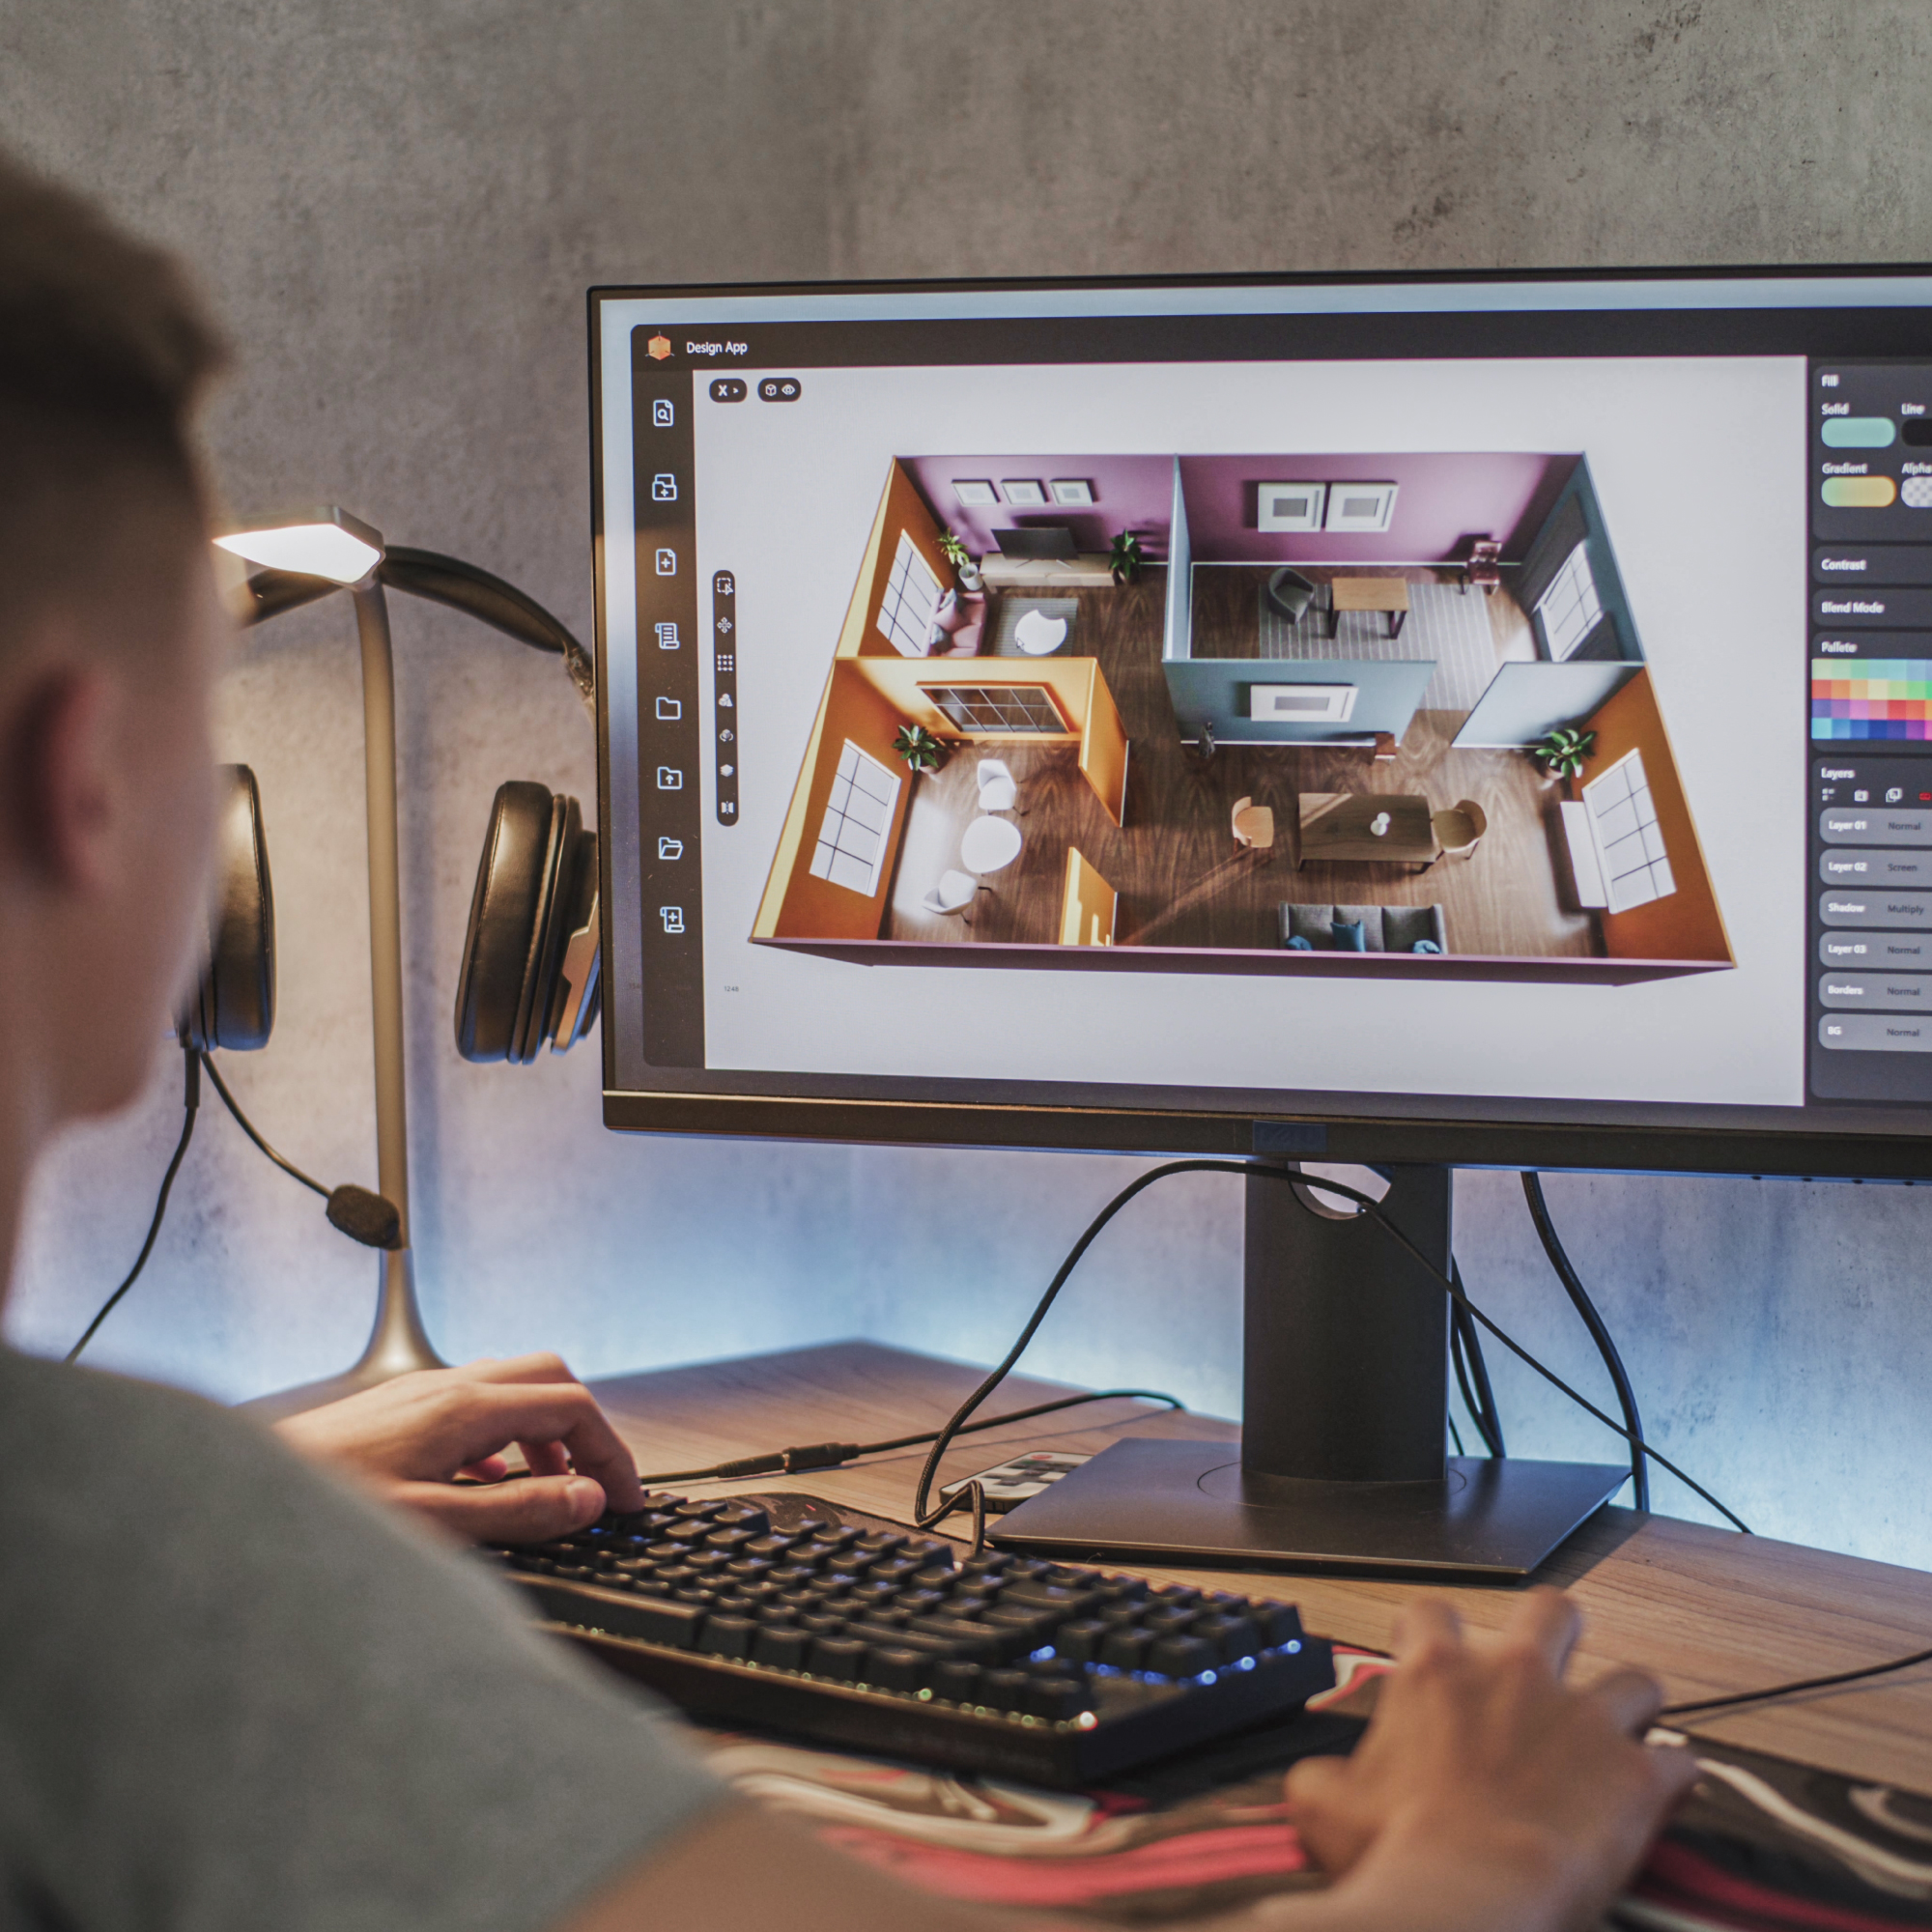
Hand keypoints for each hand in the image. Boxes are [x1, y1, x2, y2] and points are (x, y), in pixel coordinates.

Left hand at [275, 1353, 645, 1544]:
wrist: (235, 1502)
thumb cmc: (321, 1514)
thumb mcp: (433, 1526)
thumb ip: (517, 1511)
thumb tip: (587, 1500)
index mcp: (464, 1407)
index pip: (572, 1406)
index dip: (612, 1453)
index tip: (627, 1499)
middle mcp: (446, 1386)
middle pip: (550, 1376)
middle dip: (588, 1428)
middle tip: (601, 1484)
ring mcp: (419, 1395)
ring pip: (511, 1388)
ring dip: (546, 1433)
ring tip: (551, 1491)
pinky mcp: (396, 1413)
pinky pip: (474, 1406)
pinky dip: (504, 1440)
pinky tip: (487, 1486)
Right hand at [1284, 1590, 1698, 1931]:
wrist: (1470, 1896)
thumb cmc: (1400, 1851)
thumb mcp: (1325, 1804)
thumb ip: (1324, 1775)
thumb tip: (1317, 1782)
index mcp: (1438, 1672)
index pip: (1432, 1612)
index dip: (1434, 1633)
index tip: (1435, 1661)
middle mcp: (1516, 1675)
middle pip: (1552, 1609)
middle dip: (1556, 1634)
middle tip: (1546, 1673)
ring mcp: (1584, 1719)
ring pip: (1635, 1680)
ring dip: (1629, 1708)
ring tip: (1620, 1737)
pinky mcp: (1637, 1774)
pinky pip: (1682, 1762)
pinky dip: (1673, 1780)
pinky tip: (1662, 1798)